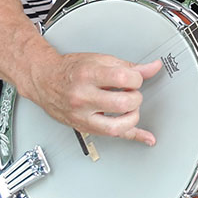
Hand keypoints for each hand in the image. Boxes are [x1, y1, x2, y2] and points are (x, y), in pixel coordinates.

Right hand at [27, 54, 162, 145]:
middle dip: (135, 97)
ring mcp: (82, 116)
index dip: (137, 78)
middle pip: (123, 104)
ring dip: (133, 116)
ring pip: (117, 126)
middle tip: (131, 92)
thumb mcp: (99, 60)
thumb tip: (152, 68)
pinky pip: (112, 137)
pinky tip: (146, 137)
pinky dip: (133, 137)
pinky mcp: (84, 128)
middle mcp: (83, 97)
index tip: (135, 78)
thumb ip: (127, 66)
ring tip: (130, 107)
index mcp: (88, 75)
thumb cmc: (71, 70)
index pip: (123, 78)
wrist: (45, 81)